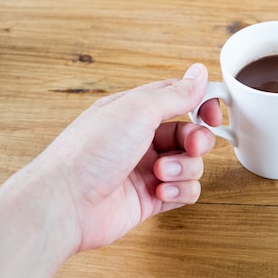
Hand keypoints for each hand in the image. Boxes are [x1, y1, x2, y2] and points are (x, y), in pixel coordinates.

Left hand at [35, 63, 220, 252]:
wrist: (66, 204)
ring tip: (160, 174)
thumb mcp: (137, 110)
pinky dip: (180, 191)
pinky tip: (160, 192)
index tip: (212, 114)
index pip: (179, 99)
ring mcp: (147, 169)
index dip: (201, 104)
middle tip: (190, 146)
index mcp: (135, 111)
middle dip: (197, 141)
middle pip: (191, 134)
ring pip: (192, 164)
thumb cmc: (90, 152)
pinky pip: (185, 191)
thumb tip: (199, 73)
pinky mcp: (151, 198)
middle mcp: (142, 139)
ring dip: (184, 168)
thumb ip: (175, 94)